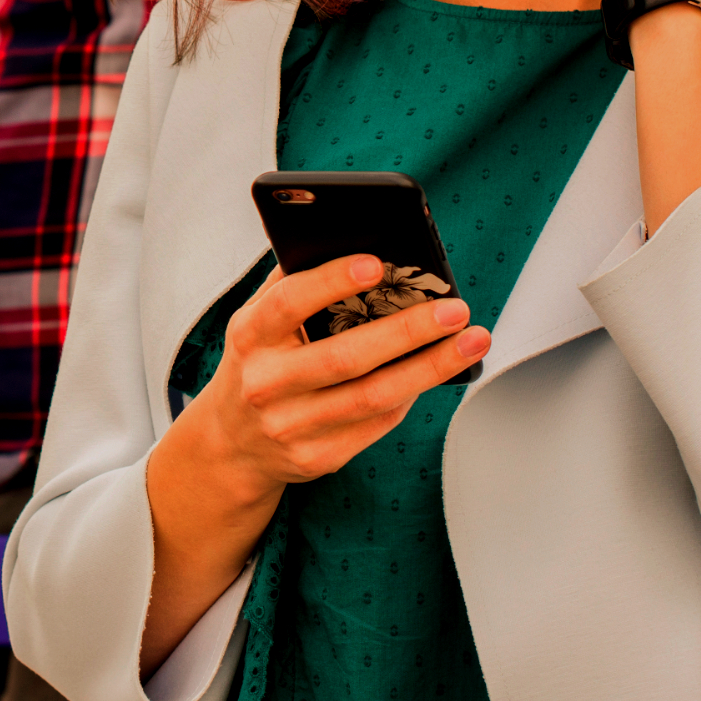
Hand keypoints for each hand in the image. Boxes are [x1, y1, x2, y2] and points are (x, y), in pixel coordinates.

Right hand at [138, 255, 486, 671]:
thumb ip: (292, 284)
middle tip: (453, 310)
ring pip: (373, 397)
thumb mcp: (257, 323)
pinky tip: (436, 372)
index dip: (331, 282)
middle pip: (345, 357)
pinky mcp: (317, 457)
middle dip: (407, 331)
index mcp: (250, 338)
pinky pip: (377, 423)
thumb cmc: (259, 365)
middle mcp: (266, 384)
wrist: (231, 444)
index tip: (377, 264)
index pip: (289, 303)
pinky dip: (412, 394)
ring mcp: (290, 426)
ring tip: (469, 341)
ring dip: (429, 368)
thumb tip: (355, 243)